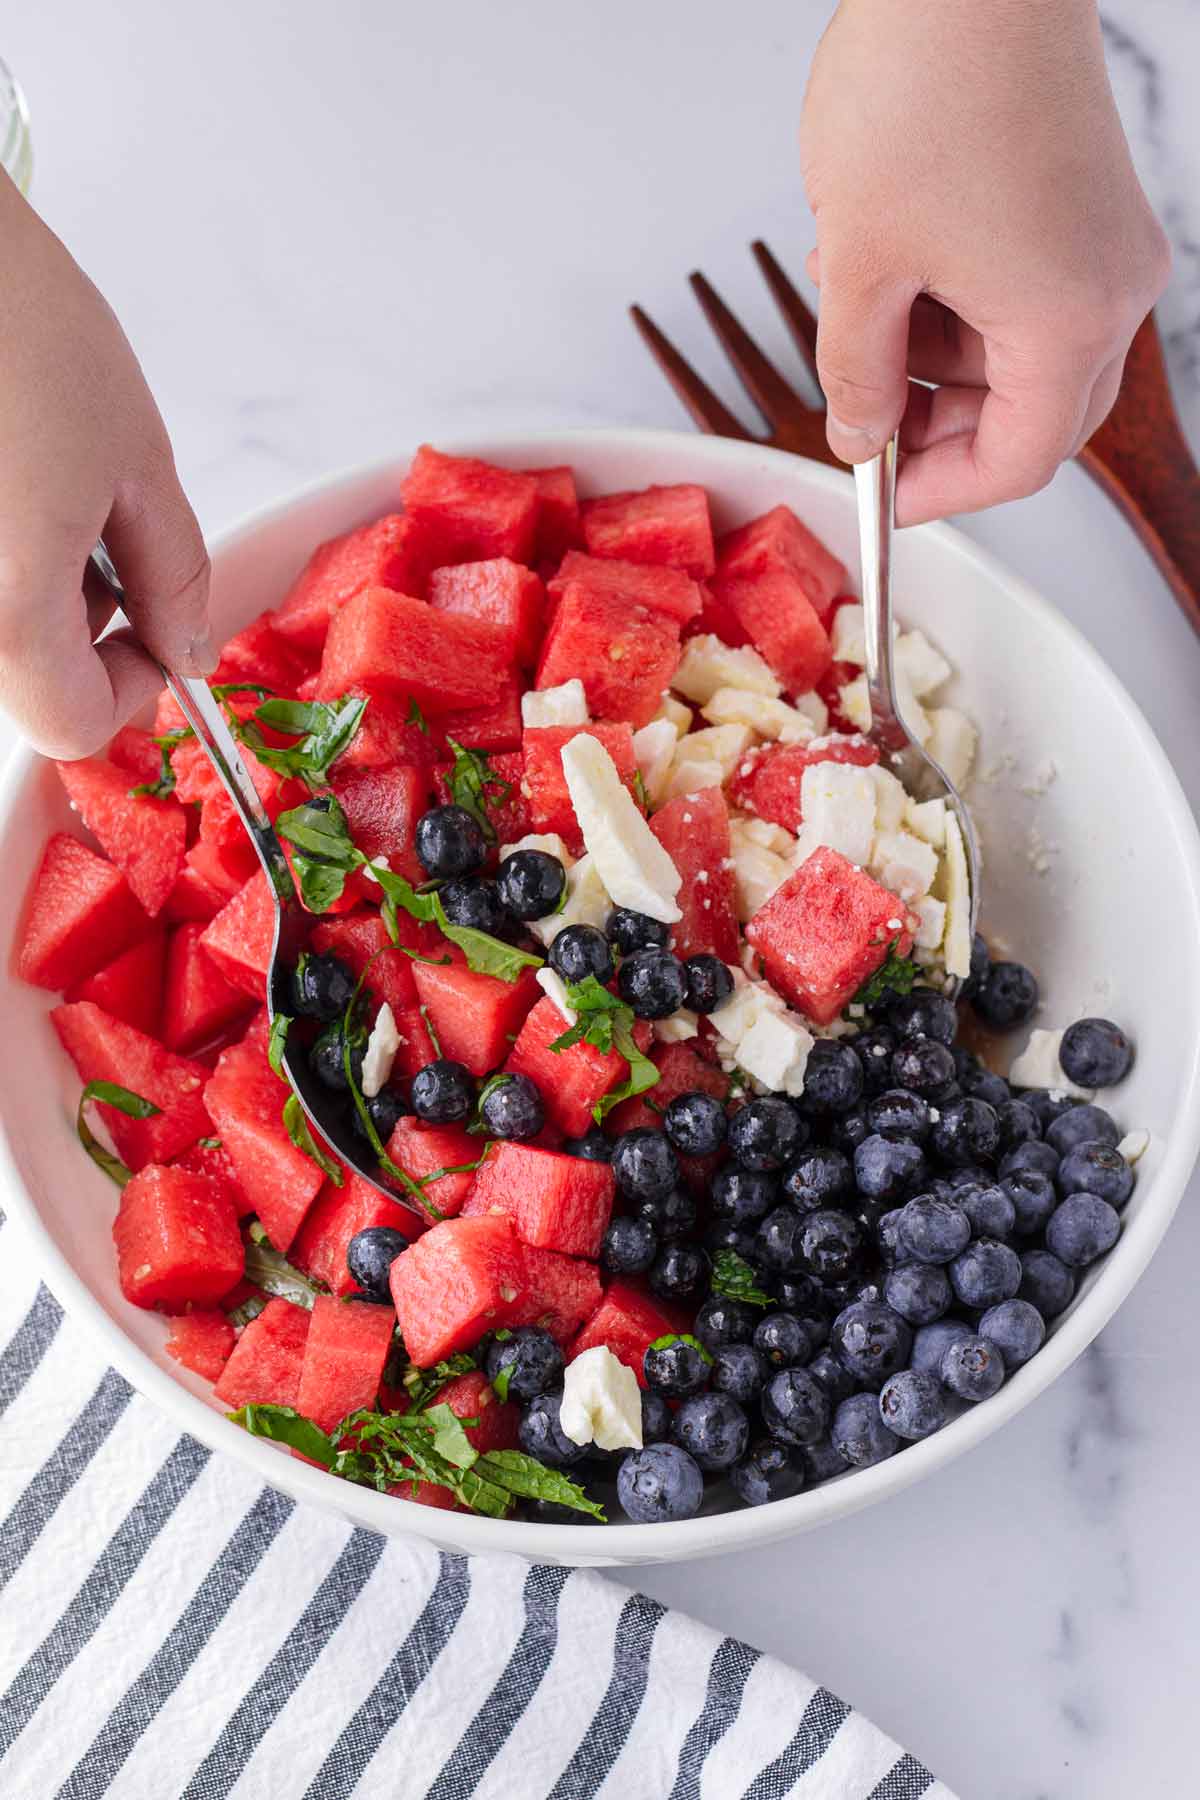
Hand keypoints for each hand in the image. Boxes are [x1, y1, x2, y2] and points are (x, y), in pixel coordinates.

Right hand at [0, 176, 213, 757]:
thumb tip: (185, 648)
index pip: (70, 728)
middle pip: (19, 683)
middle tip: (96, 532)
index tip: (152, 628)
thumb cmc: (16, 324)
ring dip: (25, 588)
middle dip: (74, 631)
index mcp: (4, 610)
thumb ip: (174, 576)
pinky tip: (3, 470)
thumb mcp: (135, 460)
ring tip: (36, 484)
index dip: (129, 687)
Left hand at [800, 0, 1170, 524]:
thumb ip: (854, 372)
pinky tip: (890, 261)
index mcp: (1069, 322)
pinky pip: (1029, 291)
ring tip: (854, 303)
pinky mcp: (1090, 202)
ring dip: (935, 355)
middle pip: (1033, 415)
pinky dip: (959, 302)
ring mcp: (1107, 242)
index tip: (881, 495)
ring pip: (1022, 353)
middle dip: (940, 428)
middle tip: (861, 415)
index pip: (1019, 462)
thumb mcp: (859, 263)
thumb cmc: (926, 86)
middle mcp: (1111, 289)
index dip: (942, 493)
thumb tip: (857, 432)